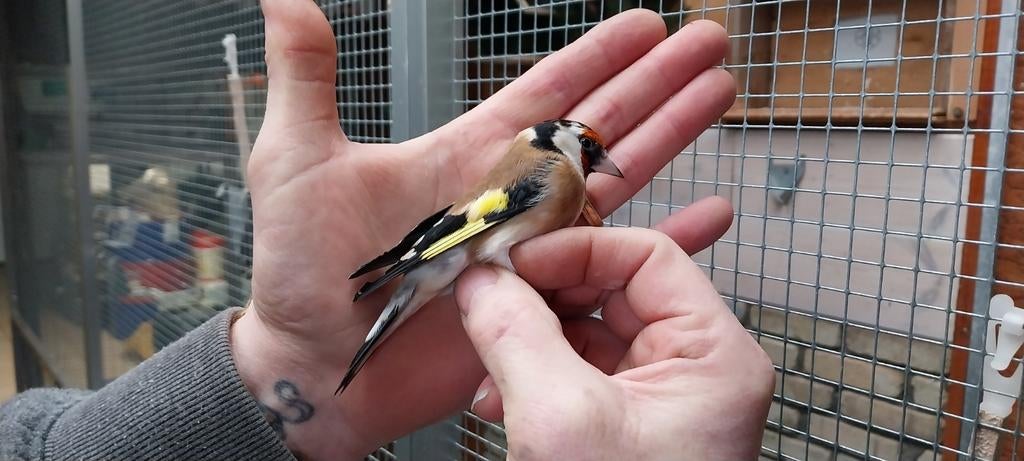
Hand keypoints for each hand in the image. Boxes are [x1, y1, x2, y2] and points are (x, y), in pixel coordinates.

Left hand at [230, 0, 736, 458]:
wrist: (319, 367)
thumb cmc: (302, 272)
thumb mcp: (296, 163)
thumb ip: (306, 78)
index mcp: (466, 155)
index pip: (547, 92)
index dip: (597, 55)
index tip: (643, 24)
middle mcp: (510, 195)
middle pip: (601, 125)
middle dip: (656, 82)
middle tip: (708, 44)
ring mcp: (534, 247)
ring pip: (620, 181)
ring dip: (671, 137)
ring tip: (718, 97)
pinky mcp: (546, 300)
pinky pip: (620, 264)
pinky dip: (669, 240)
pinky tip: (709, 215)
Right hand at [455, 227, 774, 460]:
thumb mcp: (561, 419)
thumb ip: (516, 335)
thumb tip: (480, 279)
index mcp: (714, 356)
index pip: (647, 257)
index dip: (575, 249)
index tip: (510, 261)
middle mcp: (693, 369)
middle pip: (612, 290)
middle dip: (542, 296)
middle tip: (486, 296)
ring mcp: (657, 400)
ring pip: (586, 332)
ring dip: (528, 338)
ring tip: (485, 361)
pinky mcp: (623, 427)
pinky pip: (574, 374)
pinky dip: (530, 376)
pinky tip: (493, 399)